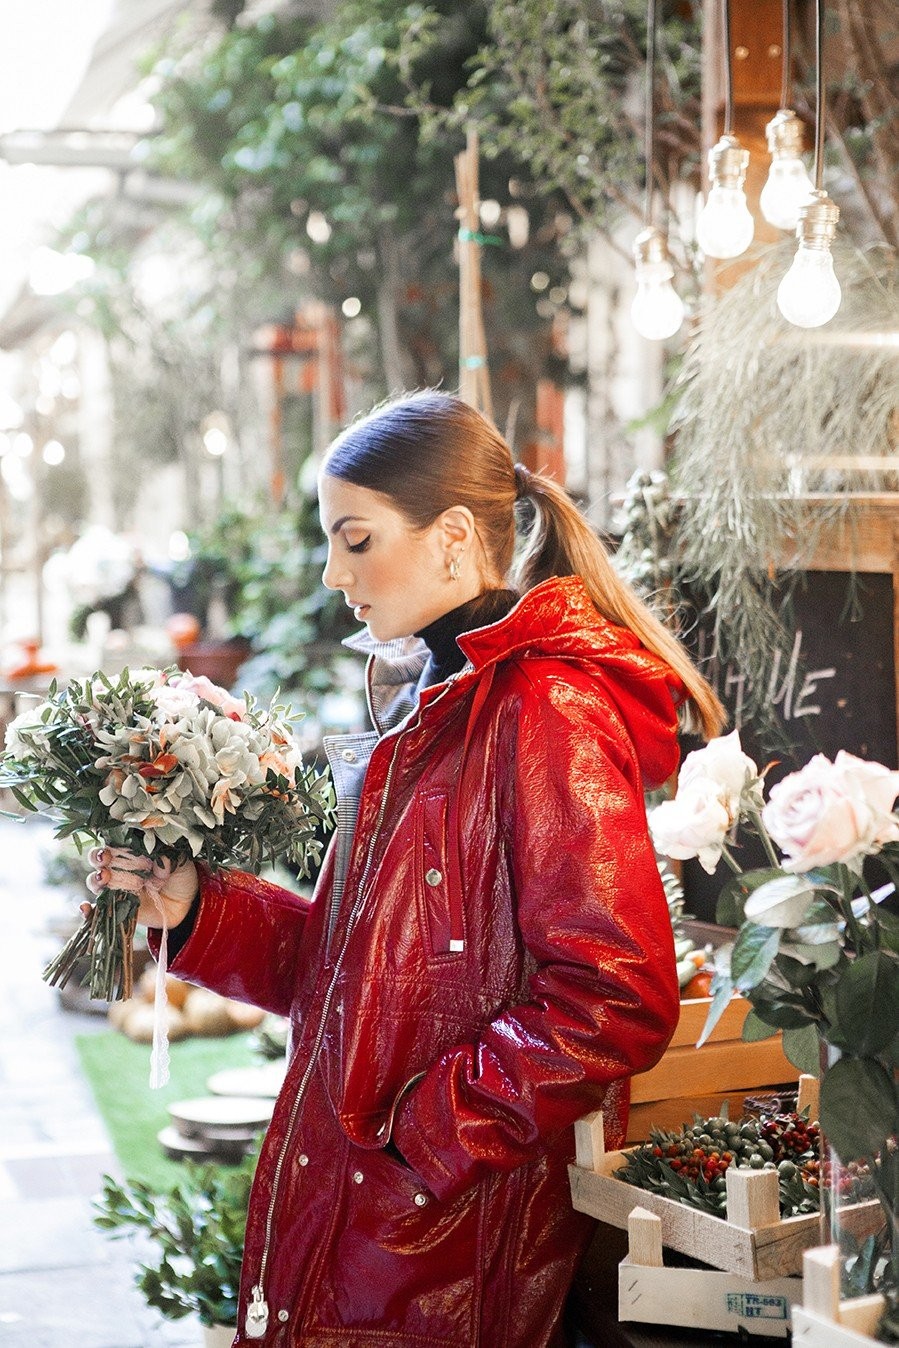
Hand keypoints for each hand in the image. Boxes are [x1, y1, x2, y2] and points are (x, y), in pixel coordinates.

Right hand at [84, 846, 198, 928]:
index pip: (115, 843)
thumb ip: (171, 858)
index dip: (110, 843)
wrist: (187, 905)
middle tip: (106, 861)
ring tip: (103, 879)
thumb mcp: (182, 863)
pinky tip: (85, 908)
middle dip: (97, 858)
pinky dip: (87, 911)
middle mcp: (121, 868)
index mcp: (134, 852)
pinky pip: (97, 910)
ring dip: (94, 879)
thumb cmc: (181, 876)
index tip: (113, 846)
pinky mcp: (117, 908)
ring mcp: (118, 889)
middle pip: (99, 860)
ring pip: (96, 882)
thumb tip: (160, 864)